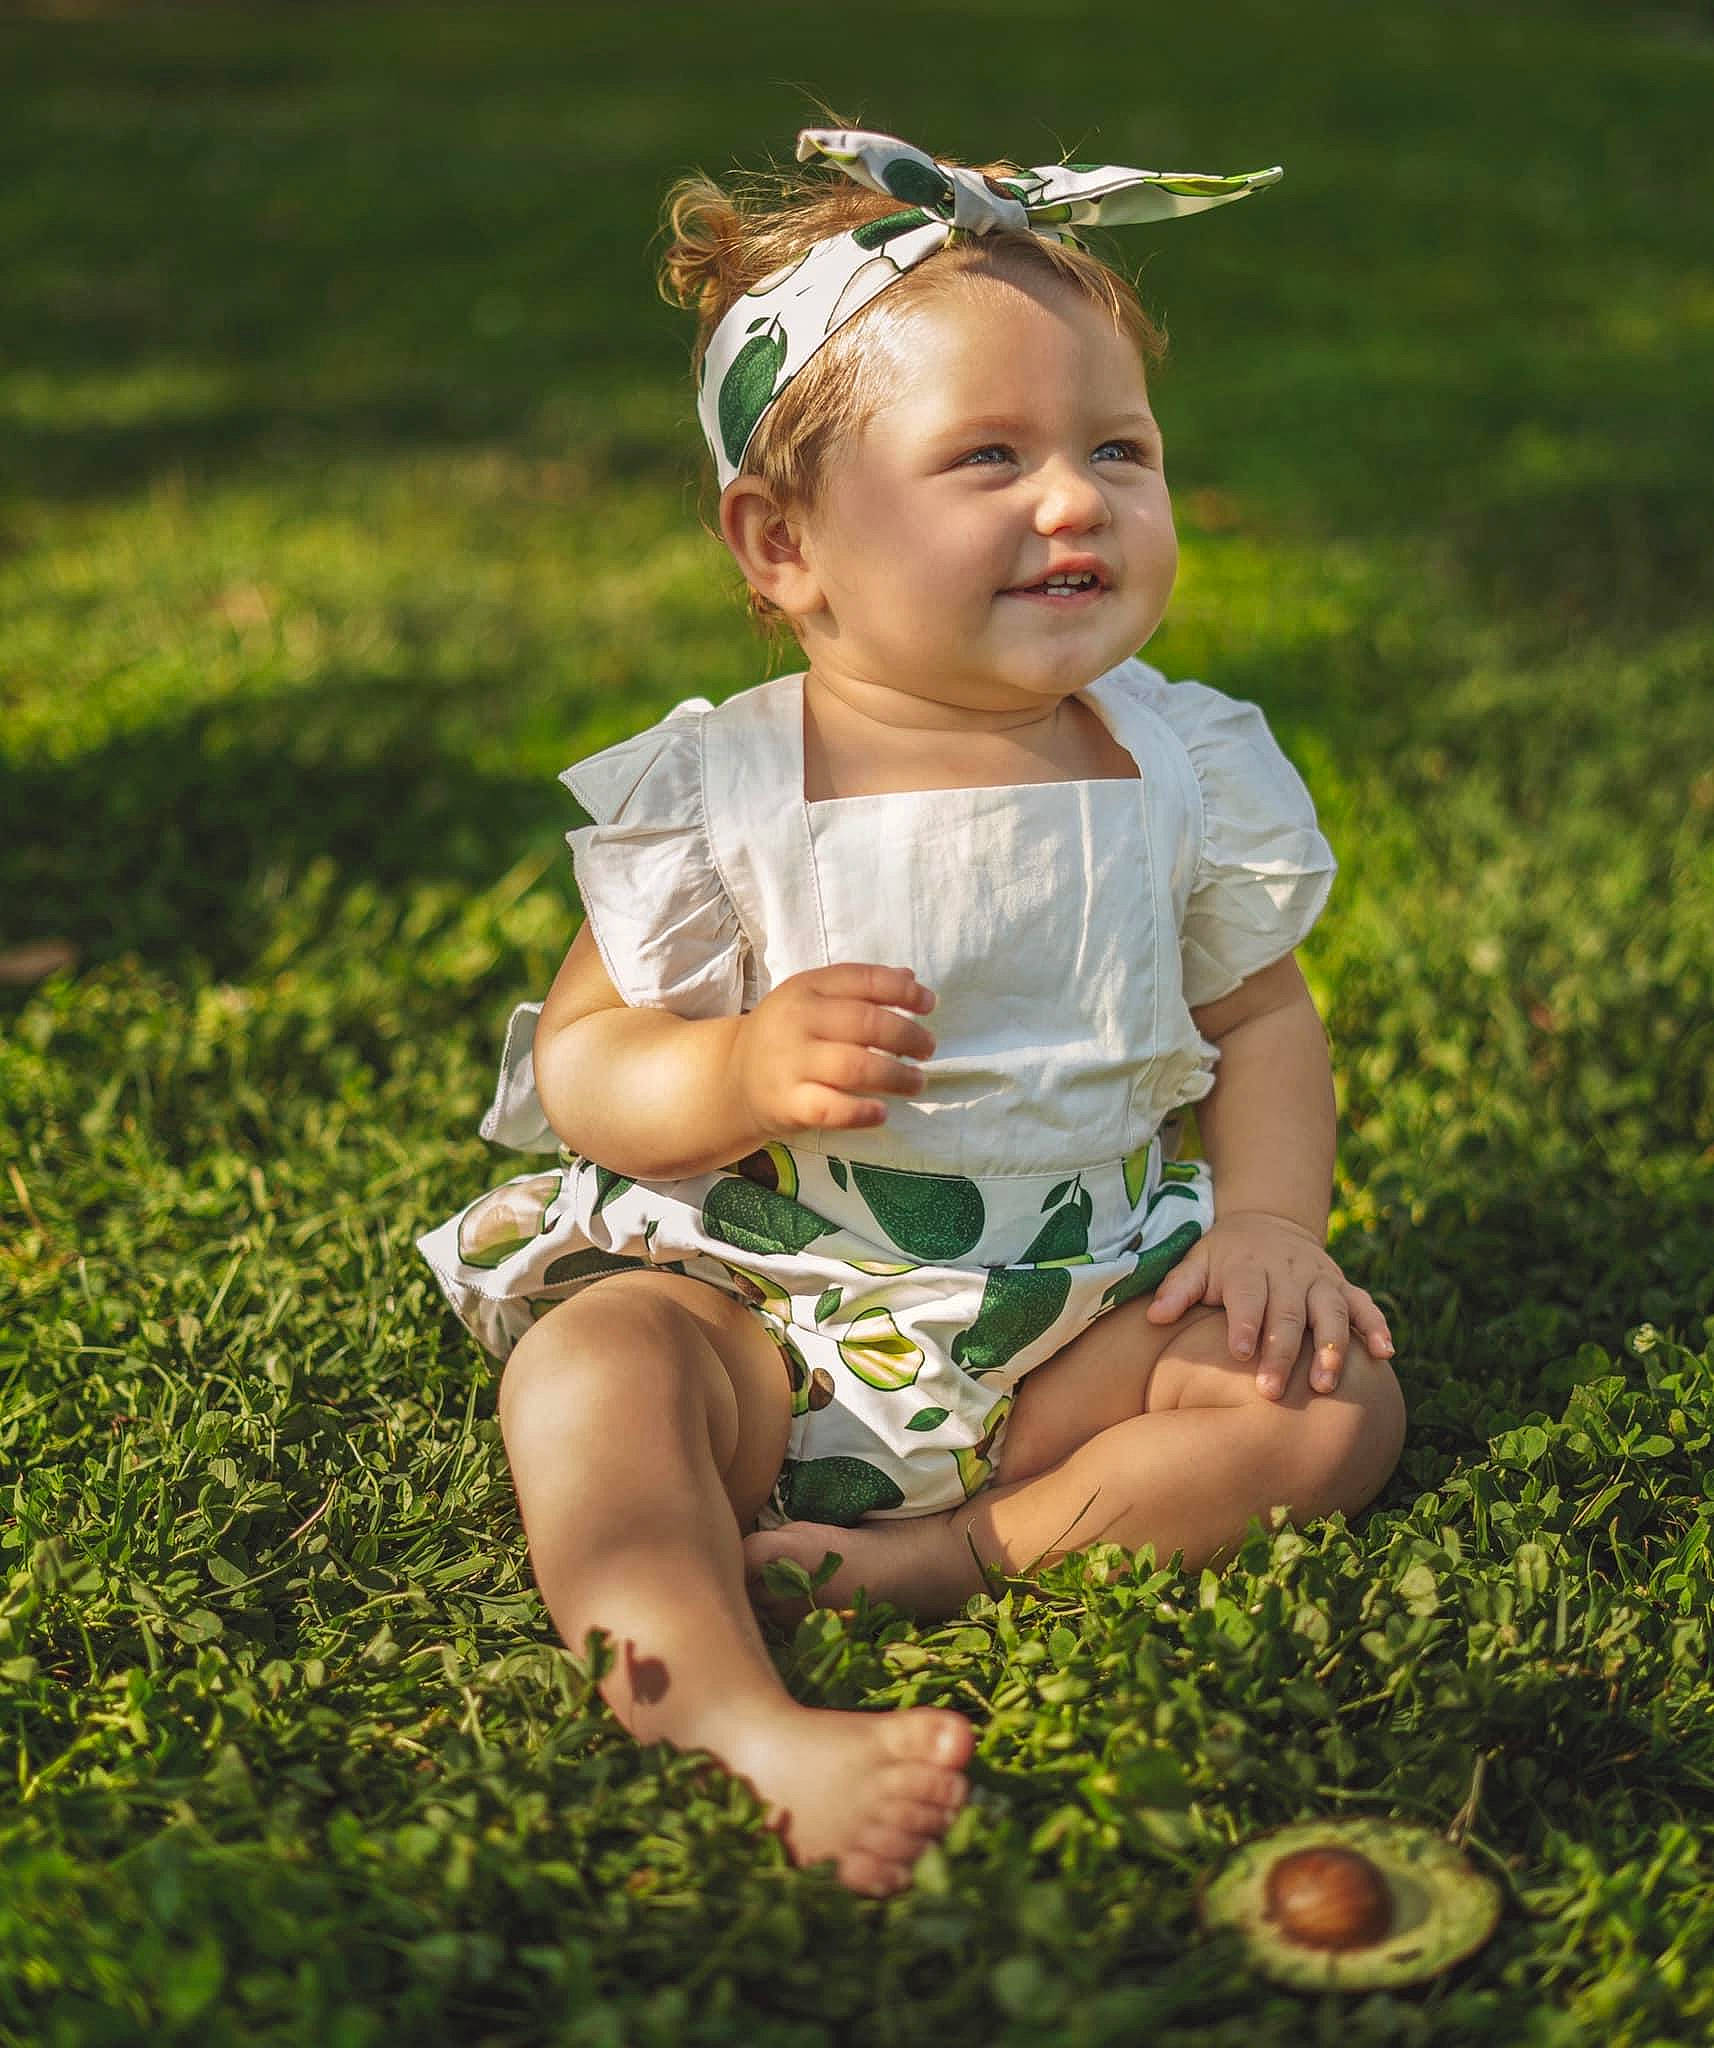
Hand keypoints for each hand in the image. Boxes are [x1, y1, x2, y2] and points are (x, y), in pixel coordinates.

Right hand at [730, 962, 936, 1137]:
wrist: (733, 1078)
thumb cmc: (787, 1035)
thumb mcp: (814, 1000)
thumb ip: (859, 988)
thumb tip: (911, 976)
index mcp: (806, 987)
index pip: (863, 979)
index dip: (903, 990)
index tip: (929, 1004)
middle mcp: (797, 1021)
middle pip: (865, 1023)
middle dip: (908, 1036)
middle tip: (928, 1049)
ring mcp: (790, 1063)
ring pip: (855, 1067)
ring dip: (896, 1076)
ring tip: (917, 1082)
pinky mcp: (787, 1103)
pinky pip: (831, 1109)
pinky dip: (861, 1112)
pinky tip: (881, 1112)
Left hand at [1144, 1210, 1393, 1398]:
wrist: (1266, 1223)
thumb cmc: (1223, 1257)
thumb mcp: (1196, 1261)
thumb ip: (1177, 1288)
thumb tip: (1154, 1316)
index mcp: (1248, 1268)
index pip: (1248, 1296)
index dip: (1245, 1324)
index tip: (1239, 1352)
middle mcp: (1288, 1273)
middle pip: (1288, 1314)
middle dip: (1282, 1352)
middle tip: (1272, 1392)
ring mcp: (1320, 1280)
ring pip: (1331, 1313)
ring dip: (1332, 1348)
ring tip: (1326, 1385)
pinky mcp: (1342, 1286)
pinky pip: (1365, 1304)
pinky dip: (1377, 1326)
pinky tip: (1385, 1353)